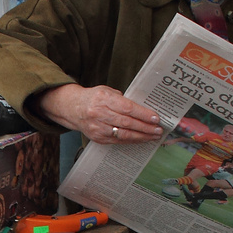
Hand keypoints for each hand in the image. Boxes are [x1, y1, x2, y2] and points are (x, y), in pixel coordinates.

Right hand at [36, 84, 165, 143]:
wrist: (73, 108)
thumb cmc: (94, 98)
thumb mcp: (107, 91)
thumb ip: (123, 99)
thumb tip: (143, 109)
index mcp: (103, 99)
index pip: (127, 108)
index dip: (143, 114)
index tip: (156, 118)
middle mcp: (99, 114)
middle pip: (127, 123)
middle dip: (146, 127)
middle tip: (159, 129)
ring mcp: (98, 128)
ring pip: (124, 134)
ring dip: (141, 136)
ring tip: (154, 136)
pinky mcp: (98, 138)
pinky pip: (118, 141)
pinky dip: (132, 140)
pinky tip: (141, 139)